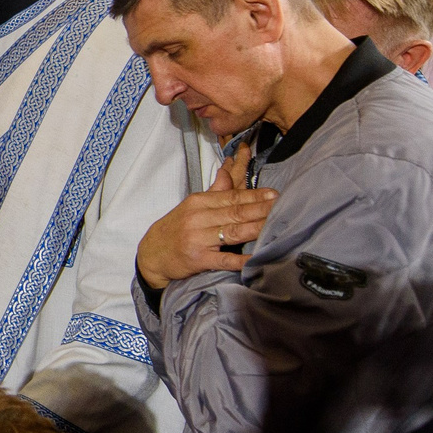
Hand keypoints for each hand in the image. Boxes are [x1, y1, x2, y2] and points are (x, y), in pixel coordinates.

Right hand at [135, 143, 275, 289]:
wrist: (151, 254)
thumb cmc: (175, 229)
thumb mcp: (191, 206)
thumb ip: (214, 192)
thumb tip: (228, 172)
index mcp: (198, 202)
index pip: (231, 197)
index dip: (254, 196)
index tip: (274, 195)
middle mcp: (198, 219)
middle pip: (235, 212)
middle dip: (260, 209)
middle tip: (281, 206)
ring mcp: (198, 239)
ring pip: (232, 232)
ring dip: (256, 228)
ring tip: (274, 225)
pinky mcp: (198, 260)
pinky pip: (223, 259)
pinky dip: (240, 259)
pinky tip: (255, 258)